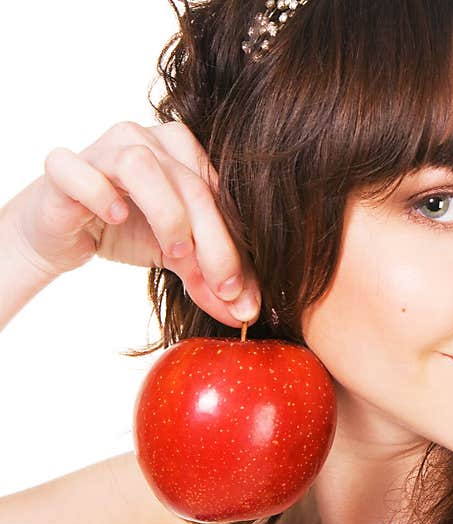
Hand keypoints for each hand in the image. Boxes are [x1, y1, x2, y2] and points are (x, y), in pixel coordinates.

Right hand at [10, 121, 259, 326]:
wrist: (62, 234)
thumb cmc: (128, 231)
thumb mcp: (180, 257)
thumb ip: (212, 277)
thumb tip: (246, 311)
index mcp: (184, 151)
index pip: (218, 195)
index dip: (235, 244)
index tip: (241, 293)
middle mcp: (147, 139)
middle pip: (191, 184)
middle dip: (213, 241)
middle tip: (222, 285)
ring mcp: (103, 147)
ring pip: (142, 165)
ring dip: (166, 212)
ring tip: (176, 252)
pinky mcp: (62, 168)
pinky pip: (80, 171)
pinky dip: (99, 194)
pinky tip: (115, 218)